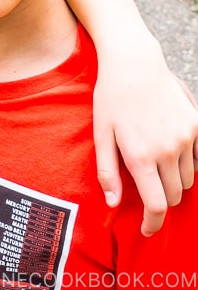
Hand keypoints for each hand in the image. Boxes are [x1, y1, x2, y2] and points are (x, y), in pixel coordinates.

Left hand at [93, 42, 197, 234]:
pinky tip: (169, 150)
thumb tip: (113, 203)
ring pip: (187, 179)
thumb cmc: (111, 96)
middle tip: (147, 188)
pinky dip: (187, 162)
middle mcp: (167, 150)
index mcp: (141, 156)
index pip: (157, 206)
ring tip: (156, 164)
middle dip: (161, 199)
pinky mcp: (195, 125)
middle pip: (174, 196)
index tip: (146, 228)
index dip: (153, 223)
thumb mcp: (101, 133)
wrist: (133, 61)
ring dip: (174, 180)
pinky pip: (197, 158)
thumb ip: (107, 172)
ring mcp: (185, 137)